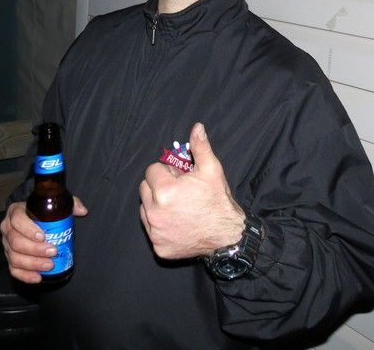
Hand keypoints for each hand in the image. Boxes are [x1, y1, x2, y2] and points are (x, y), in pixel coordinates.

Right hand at [0, 196, 87, 282]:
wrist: (33, 221)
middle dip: (35, 250)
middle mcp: (8, 229)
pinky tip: (38, 277)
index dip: (28, 229)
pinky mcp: (10, 258)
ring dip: (33, 264)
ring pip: (14, 257)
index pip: (17, 220)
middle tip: (53, 252)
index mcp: (16, 212)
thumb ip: (70, 204)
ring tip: (49, 265)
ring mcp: (7, 245)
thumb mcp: (56, 204)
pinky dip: (25, 275)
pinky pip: (13, 270)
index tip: (43, 236)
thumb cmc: (43, 212)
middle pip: (16, 242)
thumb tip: (82, 211)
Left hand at [139, 122, 244, 259]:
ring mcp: (156, 232)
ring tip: (178, 207)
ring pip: (145, 208)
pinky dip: (160, 225)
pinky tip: (178, 223)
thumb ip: (200, 147)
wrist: (228, 237)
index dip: (167, 172)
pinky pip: (151, 229)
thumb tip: (197, 127)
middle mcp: (155, 212)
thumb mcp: (212, 170)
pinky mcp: (158, 247)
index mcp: (165, 190)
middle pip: (145, 188)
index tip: (180, 178)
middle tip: (178, 192)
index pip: (152, 170)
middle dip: (158, 186)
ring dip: (156, 205)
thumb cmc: (218, 201)